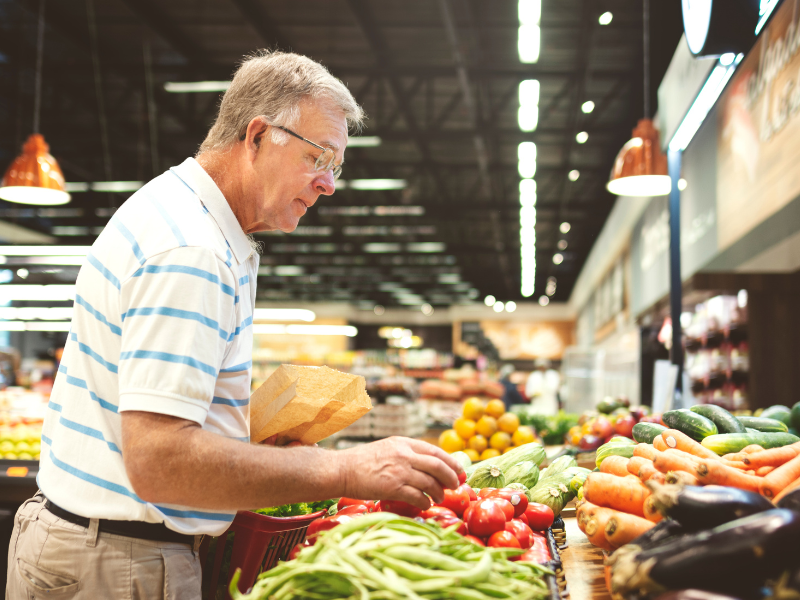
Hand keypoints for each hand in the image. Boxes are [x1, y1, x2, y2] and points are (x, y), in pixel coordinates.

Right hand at [338, 436, 461, 509]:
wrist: (341, 469)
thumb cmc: (363, 461)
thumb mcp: (388, 448)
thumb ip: (407, 453)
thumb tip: (430, 465)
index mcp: (404, 443)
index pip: (435, 451)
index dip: (451, 462)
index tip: (460, 471)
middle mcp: (404, 455)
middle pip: (438, 466)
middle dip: (451, 477)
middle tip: (456, 486)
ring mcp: (399, 471)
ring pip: (430, 482)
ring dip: (439, 493)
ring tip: (439, 498)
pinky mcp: (392, 487)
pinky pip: (417, 496)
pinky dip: (425, 502)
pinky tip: (425, 504)